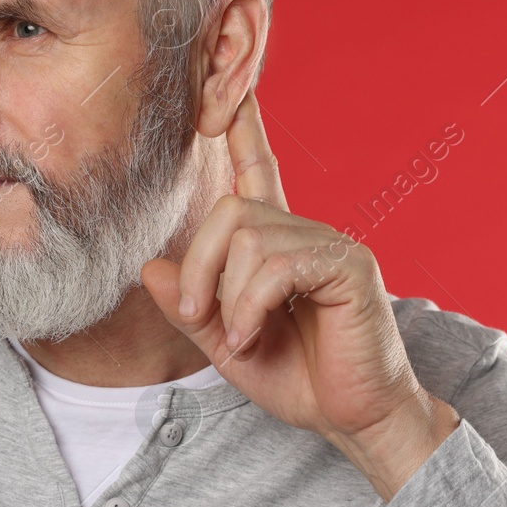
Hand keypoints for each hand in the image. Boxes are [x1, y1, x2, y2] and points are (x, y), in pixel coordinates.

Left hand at [140, 90, 459, 500]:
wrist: (356, 418)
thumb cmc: (299, 378)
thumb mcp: (225, 344)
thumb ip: (188, 306)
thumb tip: (150, 268)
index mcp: (275, 244)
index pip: (257, 170)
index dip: (245, 128)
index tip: (232, 87)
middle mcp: (304, 231)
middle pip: (228, 209)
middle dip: (198, 265)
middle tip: (197, 315)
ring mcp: (329, 243)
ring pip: (246, 236)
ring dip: (226, 295)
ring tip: (241, 336)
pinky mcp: (348, 266)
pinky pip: (276, 265)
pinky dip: (250, 306)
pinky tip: (257, 336)